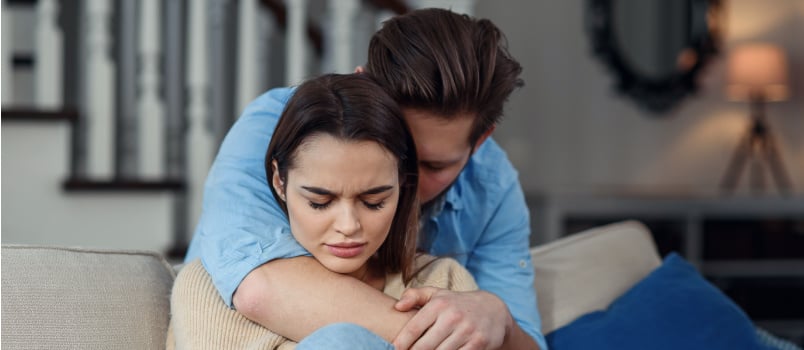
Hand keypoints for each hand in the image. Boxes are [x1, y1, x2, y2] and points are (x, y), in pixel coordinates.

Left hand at [392, 287, 512, 349]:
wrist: (493, 309)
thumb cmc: (457, 304)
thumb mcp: (437, 294)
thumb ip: (415, 296)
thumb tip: (397, 306)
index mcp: (439, 305)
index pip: (414, 328)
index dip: (401, 343)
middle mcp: (452, 317)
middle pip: (425, 346)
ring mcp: (467, 331)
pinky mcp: (479, 343)